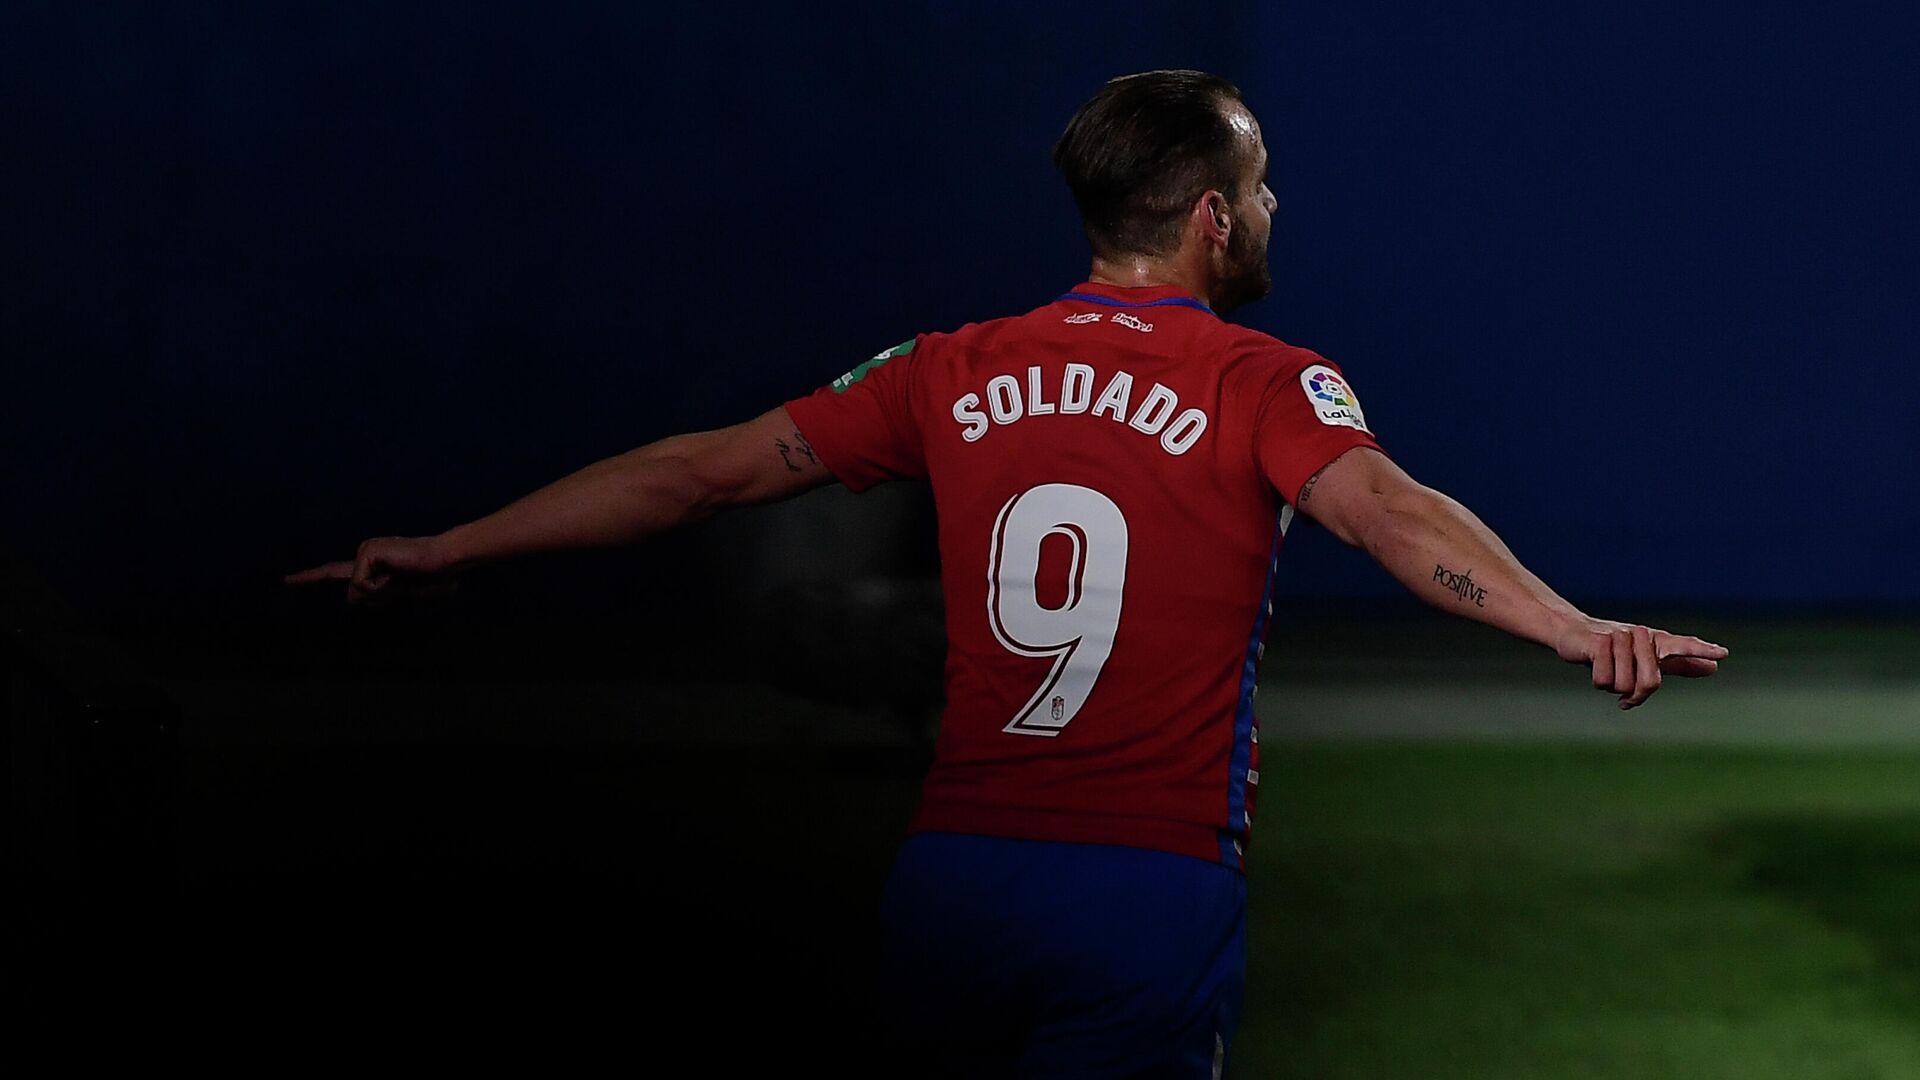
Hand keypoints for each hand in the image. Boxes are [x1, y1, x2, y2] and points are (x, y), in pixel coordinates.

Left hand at [283, 535, 457, 607]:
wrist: (445, 561)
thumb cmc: (433, 577)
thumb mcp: (399, 594)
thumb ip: (374, 597)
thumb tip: (354, 596)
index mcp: (371, 564)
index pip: (335, 572)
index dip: (312, 577)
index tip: (288, 580)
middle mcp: (364, 554)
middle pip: (354, 594)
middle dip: (380, 598)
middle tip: (403, 583)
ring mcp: (365, 551)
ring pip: (359, 592)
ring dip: (384, 594)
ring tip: (404, 578)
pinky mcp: (367, 552)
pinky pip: (363, 585)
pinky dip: (383, 588)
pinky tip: (398, 575)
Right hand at [1553, 617, 1728, 710]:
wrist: (1573, 633)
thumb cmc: (1613, 648)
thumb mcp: (1648, 657)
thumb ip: (1680, 664)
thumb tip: (1713, 669)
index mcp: (1657, 641)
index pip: (1681, 646)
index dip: (1699, 651)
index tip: (1722, 654)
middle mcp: (1642, 637)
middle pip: (1650, 683)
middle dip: (1637, 695)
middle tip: (1626, 700)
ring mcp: (1621, 639)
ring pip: (1624, 686)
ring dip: (1613, 685)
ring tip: (1607, 669)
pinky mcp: (1600, 643)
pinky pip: (1605, 681)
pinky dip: (1599, 679)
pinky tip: (1595, 666)